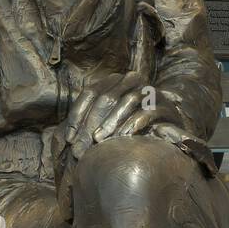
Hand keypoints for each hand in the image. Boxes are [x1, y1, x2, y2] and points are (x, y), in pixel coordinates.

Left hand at [62, 71, 189, 162]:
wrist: (166, 127)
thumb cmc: (128, 127)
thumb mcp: (106, 121)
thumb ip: (89, 122)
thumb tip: (62, 136)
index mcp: (114, 80)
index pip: (91, 92)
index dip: (77, 115)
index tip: (68, 139)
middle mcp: (132, 80)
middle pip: (107, 97)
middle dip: (91, 124)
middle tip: (81, 147)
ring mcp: (150, 91)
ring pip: (128, 101)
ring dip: (112, 122)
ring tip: (100, 141)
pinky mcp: (165, 106)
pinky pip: (148, 111)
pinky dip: (134, 124)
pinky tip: (124, 138)